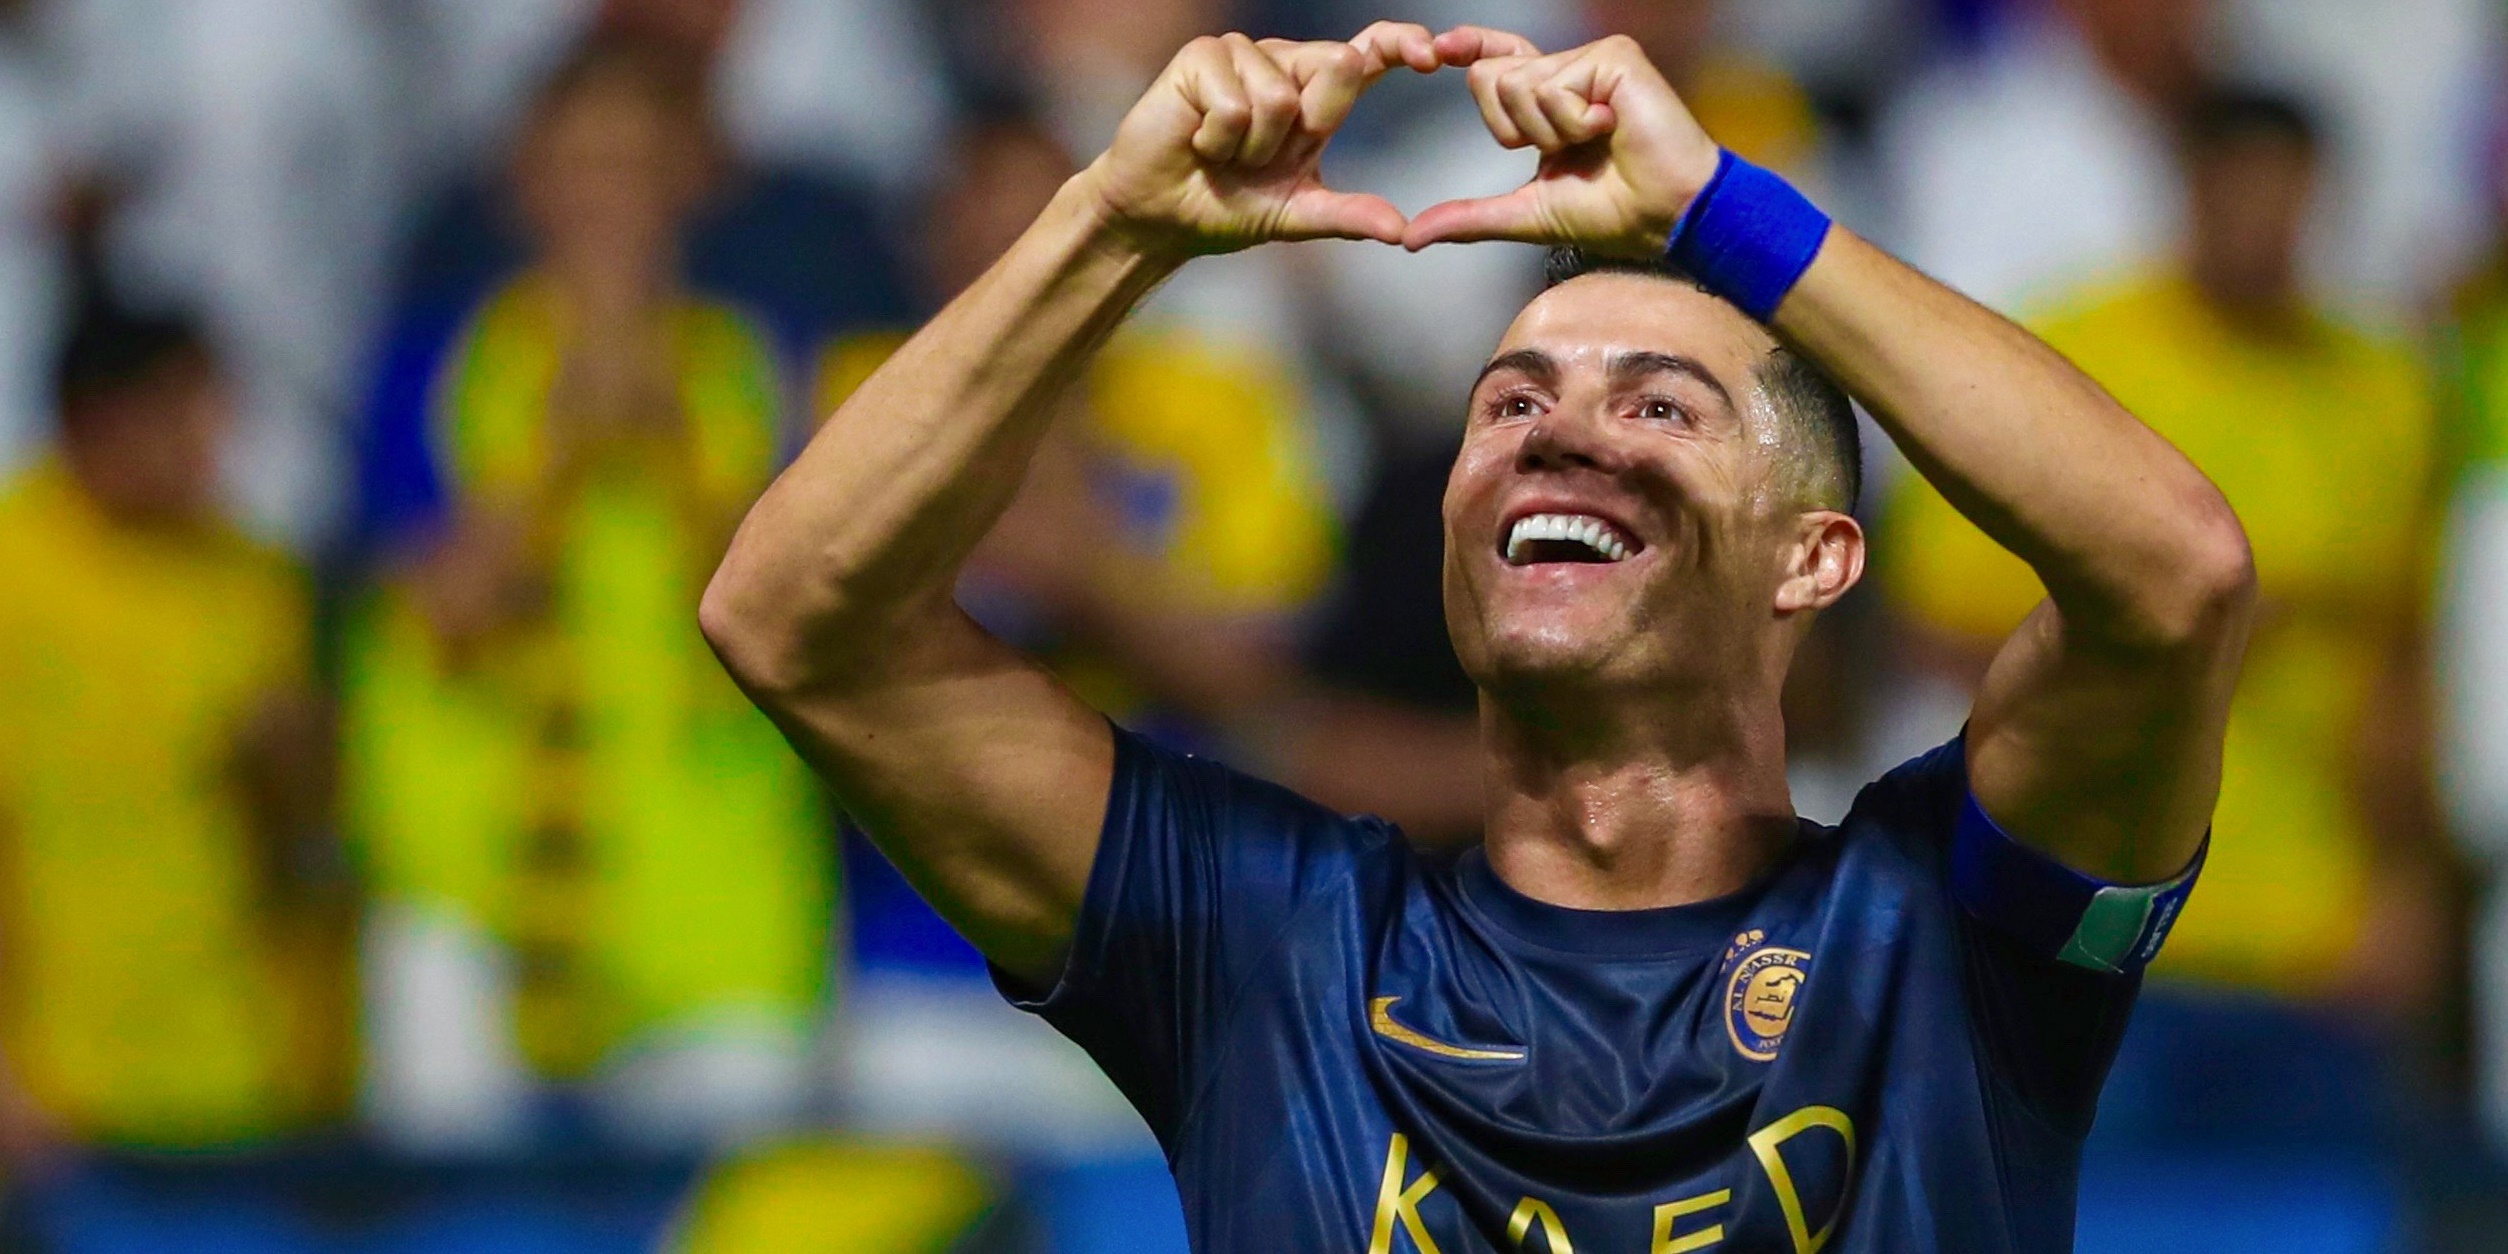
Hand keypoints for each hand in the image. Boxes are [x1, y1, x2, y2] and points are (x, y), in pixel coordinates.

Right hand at [1078, 23, 1440, 255]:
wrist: (1159, 216)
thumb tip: (1400, 231)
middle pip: (1338, 64)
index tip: (1433, 56)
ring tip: (1221, 152)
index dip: (1402, 44)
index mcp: (1316, 95)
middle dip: (1306, 126)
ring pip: (1280, 95)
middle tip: (1261, 158)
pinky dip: (1218, 137)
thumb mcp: (1296, 215)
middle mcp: (1286, 64)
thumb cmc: (1226, 208)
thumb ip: (1348, 216)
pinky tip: (1197, 141)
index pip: (1370, 54)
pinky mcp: (1203, 56)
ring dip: (1251, 144)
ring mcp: (1243, 54)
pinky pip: (1235, 100)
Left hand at [1404, 28, 1724, 256]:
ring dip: (1549, 131)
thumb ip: (1469, 217)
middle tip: (1566, 149)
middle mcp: (1569, 71)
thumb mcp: (1526, 214)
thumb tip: (1411, 238)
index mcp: (1551, 100)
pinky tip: (1611, 128)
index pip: (1497, 64)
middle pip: (1489, 76)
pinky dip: (1572, 122)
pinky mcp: (1613, 56)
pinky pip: (1552, 85)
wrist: (1667, 215)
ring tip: (1597, 140)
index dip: (1468, 49)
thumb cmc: (1614, 213)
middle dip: (1512, 129)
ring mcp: (1592, 60)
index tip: (1437, 50)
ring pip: (1517, 83)